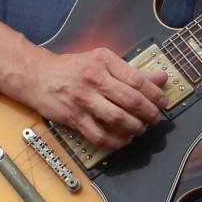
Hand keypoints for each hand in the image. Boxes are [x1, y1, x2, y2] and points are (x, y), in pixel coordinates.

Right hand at [23, 46, 168, 151]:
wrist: (38, 75)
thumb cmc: (73, 68)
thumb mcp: (102, 61)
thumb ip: (132, 71)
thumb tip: (161, 78)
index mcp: (104, 60)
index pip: (137, 79)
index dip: (155, 94)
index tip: (163, 102)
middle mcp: (94, 78)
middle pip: (131, 99)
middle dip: (149, 112)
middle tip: (155, 118)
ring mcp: (83, 98)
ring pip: (118, 118)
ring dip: (135, 127)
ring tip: (141, 129)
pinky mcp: (74, 116)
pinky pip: (99, 135)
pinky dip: (115, 142)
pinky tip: (123, 140)